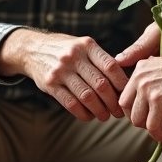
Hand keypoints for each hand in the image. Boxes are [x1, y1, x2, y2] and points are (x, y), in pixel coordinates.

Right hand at [0, 29, 128, 120]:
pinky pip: (71, 103)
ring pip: (87, 97)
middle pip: (100, 84)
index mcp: (87, 45)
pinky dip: (83, 113)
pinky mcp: (50, 84)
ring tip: (106, 116)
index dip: (122, 84)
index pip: (110, 66)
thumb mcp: (84, 46)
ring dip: (99, 110)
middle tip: (119, 112)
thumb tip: (125, 84)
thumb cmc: (67, 50)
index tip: (128, 95)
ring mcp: (60, 70)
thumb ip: (101, 60)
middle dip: (113, 102)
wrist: (33, 49)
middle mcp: (74, 56)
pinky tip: (89, 116)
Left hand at [119, 48, 161, 141]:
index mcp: (140, 69)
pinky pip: (152, 126)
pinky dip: (159, 134)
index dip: (134, 108)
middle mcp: (140, 78)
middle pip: (126, 108)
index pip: (126, 94)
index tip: (146, 114)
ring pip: (137, 120)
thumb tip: (147, 108)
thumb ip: (151, 82)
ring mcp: (148, 90)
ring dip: (149, 129)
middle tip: (153, 123)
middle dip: (138, 119)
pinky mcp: (159, 102)